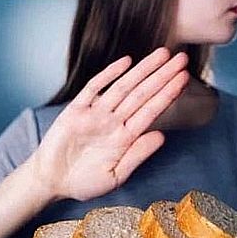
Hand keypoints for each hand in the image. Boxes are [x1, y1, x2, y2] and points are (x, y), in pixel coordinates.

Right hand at [31, 47, 188, 201]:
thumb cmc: (83, 183)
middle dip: (162, 76)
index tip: (184, 80)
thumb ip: (137, 155)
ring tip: (162, 55)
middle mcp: (114, 122)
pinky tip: (126, 62)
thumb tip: (162, 136)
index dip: (168, 95)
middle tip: (182, 59)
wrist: (52, 182)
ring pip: (123, 87)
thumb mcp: (115, 176)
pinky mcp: (75, 110)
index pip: (152, 111)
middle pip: (142, 94)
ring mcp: (95, 114)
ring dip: (142, 71)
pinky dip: (108, 75)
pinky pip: (93, 88)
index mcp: (125, 138)